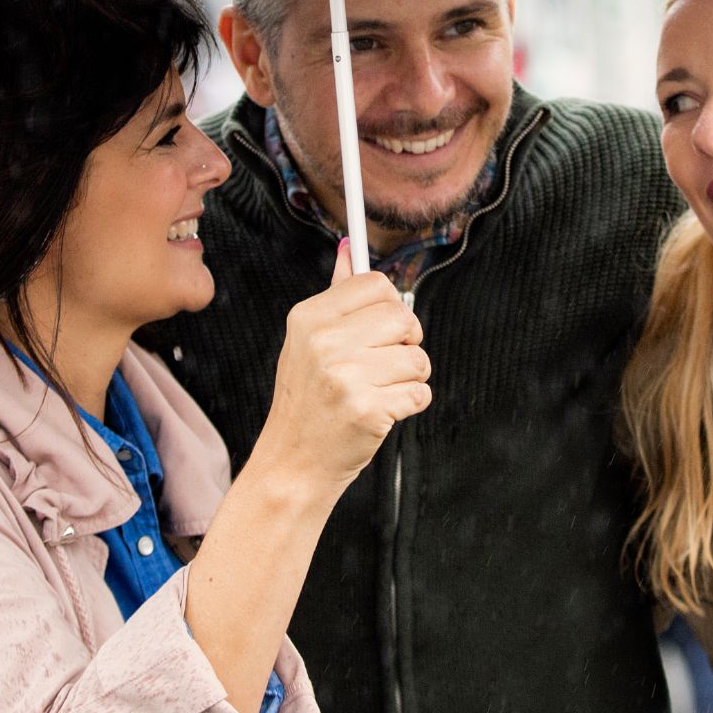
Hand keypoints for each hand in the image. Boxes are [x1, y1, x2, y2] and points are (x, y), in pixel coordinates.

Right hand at [247, 242, 430, 497]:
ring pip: (417, 358)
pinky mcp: (367, 409)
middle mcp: (323, 342)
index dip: (390, 306)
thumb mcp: (307, 342)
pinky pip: (420, 392)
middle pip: (403, 317)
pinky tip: (382, 412)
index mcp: (308, 318)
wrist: (292, 464)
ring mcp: (345, 376)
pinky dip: (410, 404)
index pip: (374, 284)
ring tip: (379, 391)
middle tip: (383, 364)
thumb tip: (349, 248)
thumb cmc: (307, 401)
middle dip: (407, 342)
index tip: (382, 327)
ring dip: (410, 378)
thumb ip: (335, 295)